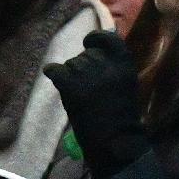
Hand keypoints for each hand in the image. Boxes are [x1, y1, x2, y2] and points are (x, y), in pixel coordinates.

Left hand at [43, 30, 149, 178]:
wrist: (113, 140)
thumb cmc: (123, 118)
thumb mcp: (125, 85)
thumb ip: (114, 68)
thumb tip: (98, 50)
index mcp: (124, 63)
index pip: (108, 38)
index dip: (96, 39)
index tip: (89, 43)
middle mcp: (105, 63)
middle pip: (87, 55)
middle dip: (84, 66)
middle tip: (85, 84)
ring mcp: (86, 73)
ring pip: (71, 63)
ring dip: (71, 74)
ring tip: (77, 91)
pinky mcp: (69, 84)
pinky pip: (55, 70)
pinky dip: (53, 72)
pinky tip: (54, 77)